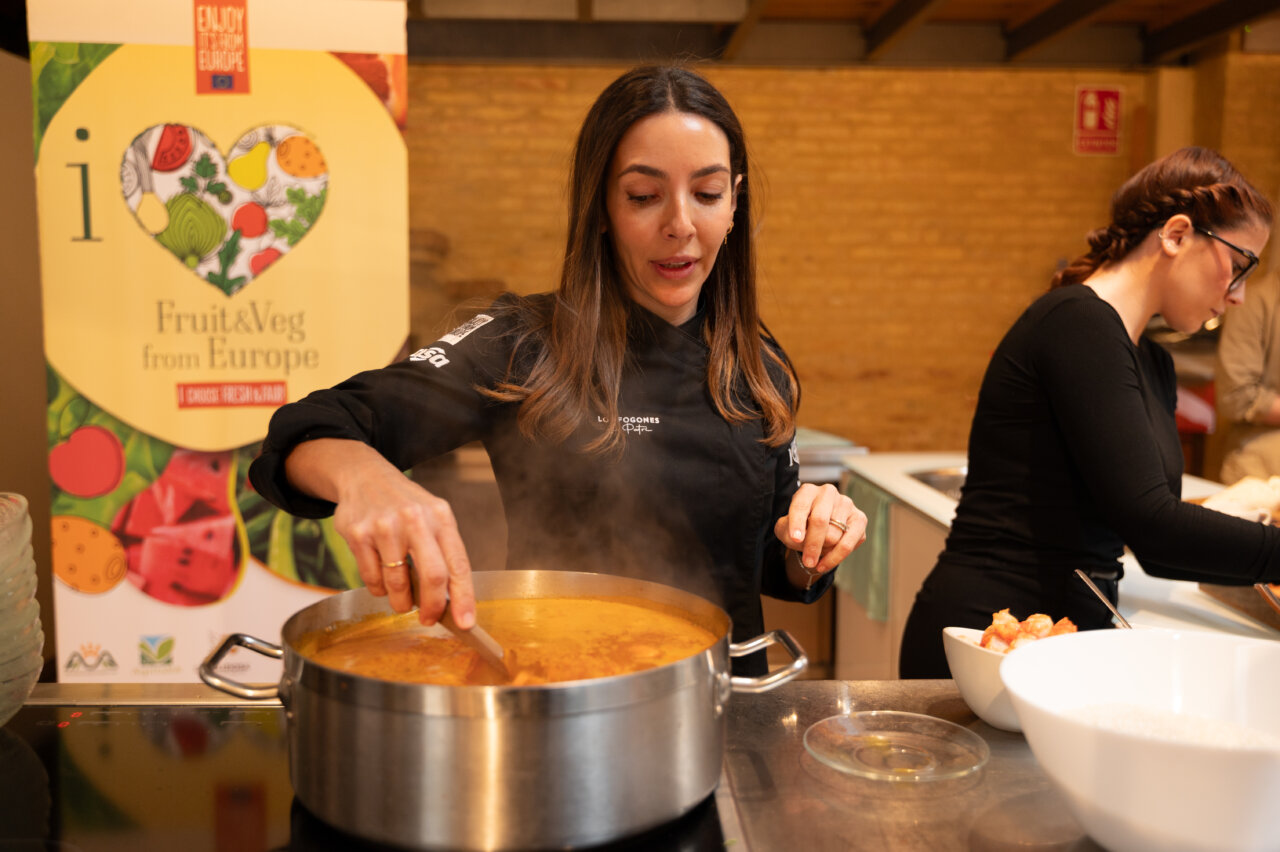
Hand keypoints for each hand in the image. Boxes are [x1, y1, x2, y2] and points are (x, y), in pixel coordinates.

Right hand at [286, 439, 476, 627]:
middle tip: (429, 619)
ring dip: (401, 601)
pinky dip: (378, 589)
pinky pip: (371, 579)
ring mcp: (385, 526)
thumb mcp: (433, 517)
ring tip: (401, 597)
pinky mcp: (359, 534)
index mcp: (441, 517)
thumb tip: (451, 601)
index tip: (466, 623)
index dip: (464, 598)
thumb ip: (442, 552)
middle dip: (433, 607)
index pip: (458, 564)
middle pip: (432, 577)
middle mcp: (415, 519)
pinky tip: (381, 575)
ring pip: (397, 583)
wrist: (364, 476)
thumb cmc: (405, 505)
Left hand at [774, 482, 866, 587]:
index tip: (795, 538)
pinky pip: (849, 544)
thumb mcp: (786, 528)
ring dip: (823, 550)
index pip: (801, 506)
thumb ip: (787, 530)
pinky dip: (836, 557)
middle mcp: (828, 493)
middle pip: (820, 520)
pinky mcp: (860, 519)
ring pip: (834, 535)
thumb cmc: (800, 527)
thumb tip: (800, 537)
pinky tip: (825, 563)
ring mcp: (846, 504)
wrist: (817, 530)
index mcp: (807, 491)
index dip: (797, 522)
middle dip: (813, 544)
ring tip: (817, 552)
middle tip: (808, 562)